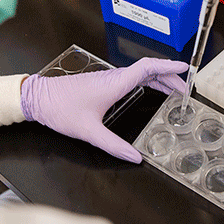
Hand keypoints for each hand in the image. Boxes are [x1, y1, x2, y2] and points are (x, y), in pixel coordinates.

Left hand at [20, 58, 187, 162]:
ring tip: (173, 90)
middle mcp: (114, 78)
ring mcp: (108, 79)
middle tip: (185, 88)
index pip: (147, 68)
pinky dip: (147, 81)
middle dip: (170, 76)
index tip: (184, 67)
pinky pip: (131, 77)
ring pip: (140, 73)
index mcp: (114, 84)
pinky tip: (150, 90)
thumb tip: (135, 158)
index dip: (168, 66)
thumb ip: (113, 145)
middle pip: (149, 70)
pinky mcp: (102, 83)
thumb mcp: (89, 132)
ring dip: (159, 78)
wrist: (37, 99)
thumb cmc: (60, 110)